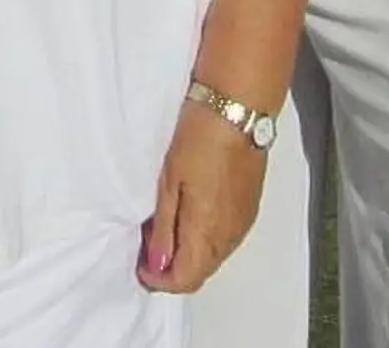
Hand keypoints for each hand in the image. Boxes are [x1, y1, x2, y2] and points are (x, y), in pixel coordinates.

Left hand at [138, 97, 267, 293]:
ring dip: (189, 252)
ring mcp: (243, 223)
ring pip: (213, 257)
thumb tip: (157, 265)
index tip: (140, 263)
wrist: (237, 108)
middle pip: (200, 272)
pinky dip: (204, 237)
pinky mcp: (249, 208)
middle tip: (148, 243)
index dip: (159, 280)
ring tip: (165, 224)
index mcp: (208, 232)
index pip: (185, 280)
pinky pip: (225, 239)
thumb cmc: (199, 137)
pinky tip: (190, 213)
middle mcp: (230, 236)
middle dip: (172, 267)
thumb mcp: (168, 181)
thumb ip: (164, 228)